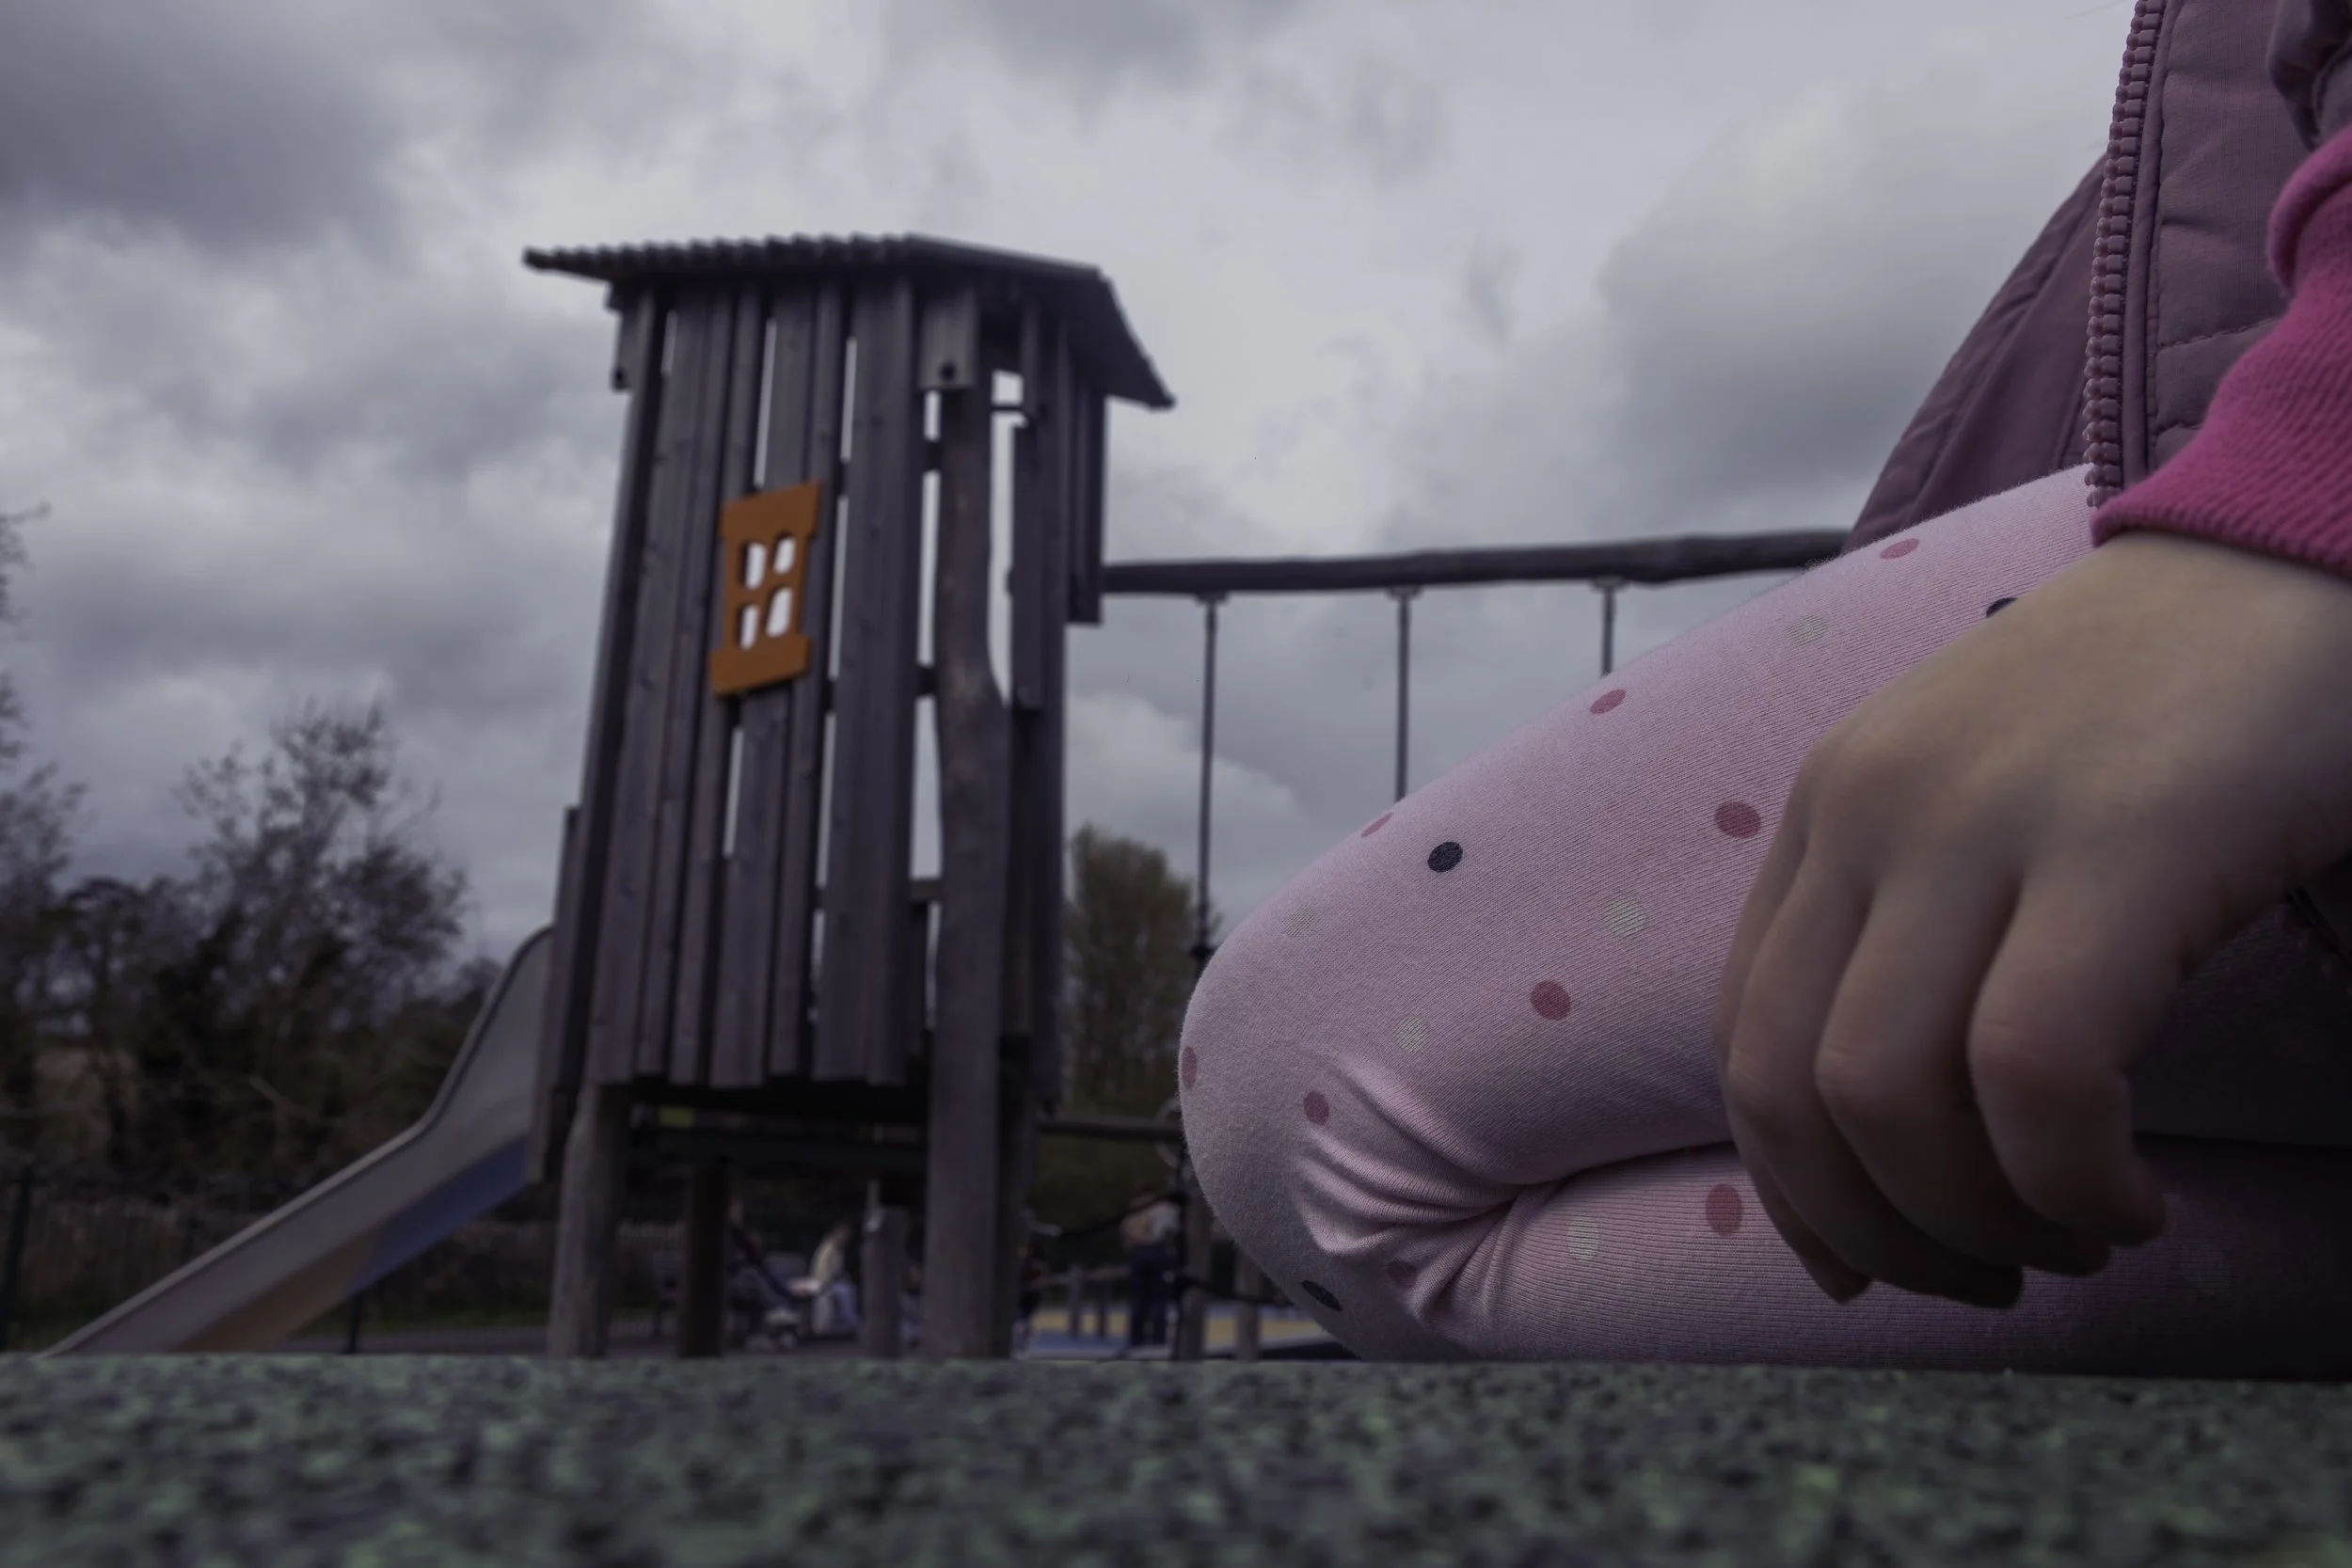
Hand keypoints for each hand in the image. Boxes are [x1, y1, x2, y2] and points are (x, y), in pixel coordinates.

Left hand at [1713, 528, 2351, 1305]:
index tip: (1865, 1269)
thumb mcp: (1985, 804)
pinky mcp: (2119, 840)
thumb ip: (1911, 936)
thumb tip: (1873, 1145)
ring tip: (2078, 1235)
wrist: (2307, 548)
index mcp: (1831, 808)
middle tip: (1987, 1280)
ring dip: (1978, 1223)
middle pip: (1790, 1090)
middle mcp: (1872, 808)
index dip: (1790, 1190)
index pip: (1744, 1042)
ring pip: (1889, 1096)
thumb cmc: (2160, 707)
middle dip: (1875, 1232)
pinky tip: (2133, 1196)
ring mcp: (1983, 818)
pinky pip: (2036, 1070)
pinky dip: (2071, 1178)